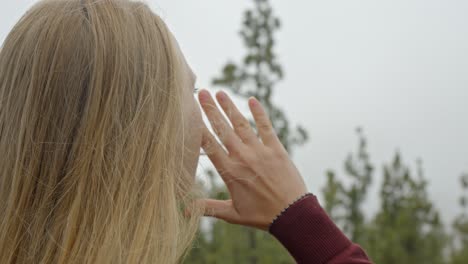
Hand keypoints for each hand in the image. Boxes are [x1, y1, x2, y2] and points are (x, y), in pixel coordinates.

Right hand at [195, 89, 307, 230]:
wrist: (292, 214)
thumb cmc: (261, 216)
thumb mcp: (233, 214)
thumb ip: (208, 208)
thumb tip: (185, 210)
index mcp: (230, 172)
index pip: (209, 146)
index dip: (199, 128)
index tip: (190, 114)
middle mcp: (243, 157)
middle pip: (223, 129)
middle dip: (211, 110)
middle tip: (202, 93)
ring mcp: (260, 151)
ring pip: (241, 124)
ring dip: (230, 107)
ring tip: (220, 92)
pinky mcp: (276, 149)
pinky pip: (266, 127)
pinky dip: (259, 113)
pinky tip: (252, 100)